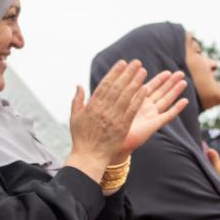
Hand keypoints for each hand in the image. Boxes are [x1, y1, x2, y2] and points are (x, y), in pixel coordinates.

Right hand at [66, 60, 147, 181]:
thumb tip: (79, 85)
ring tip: (142, 71)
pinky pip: (132, 110)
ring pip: (126, 96)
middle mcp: (104, 110)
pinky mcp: (123, 126)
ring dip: (135, 82)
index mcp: (92, 106)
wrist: (89, 157)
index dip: (115, 73)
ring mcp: (114, 118)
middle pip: (118, 87)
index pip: (105, 85)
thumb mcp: (74, 118)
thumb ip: (77, 101)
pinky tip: (145, 89)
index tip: (122, 63)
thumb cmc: (81, 138)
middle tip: (136, 62)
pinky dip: (138, 99)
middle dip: (127, 73)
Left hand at [111, 70, 188, 161]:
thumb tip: (122, 77)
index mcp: (137, 102)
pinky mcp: (155, 124)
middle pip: (161, 92)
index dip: (159, 79)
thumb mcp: (118, 104)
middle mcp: (147, 108)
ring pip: (167, 100)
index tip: (168, 71)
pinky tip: (185, 101)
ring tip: (184, 81)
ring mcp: (152, 116)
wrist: (115, 142)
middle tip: (181, 73)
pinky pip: (168, 115)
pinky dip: (177, 108)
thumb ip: (123, 92)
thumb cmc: (113, 125)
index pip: (151, 87)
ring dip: (175, 91)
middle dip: (171, 83)